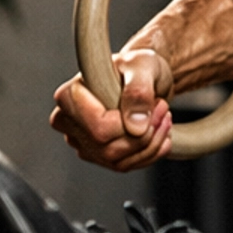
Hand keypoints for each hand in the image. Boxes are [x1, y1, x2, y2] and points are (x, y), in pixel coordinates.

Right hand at [51, 48, 174, 170]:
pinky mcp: (96, 153)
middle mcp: (69, 121)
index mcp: (69, 96)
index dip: (131, 125)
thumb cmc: (136, 66)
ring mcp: (81, 140)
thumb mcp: (142, 66)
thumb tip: (135, 125)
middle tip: (164, 110)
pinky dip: (149, 153)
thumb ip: (138, 91)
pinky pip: (124, 165)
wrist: (143, 77)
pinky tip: (160, 134)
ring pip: (117, 162)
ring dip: (151, 145)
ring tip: (164, 119)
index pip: (99, 129)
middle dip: (146, 135)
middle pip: (108, 149)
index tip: (154, 104)